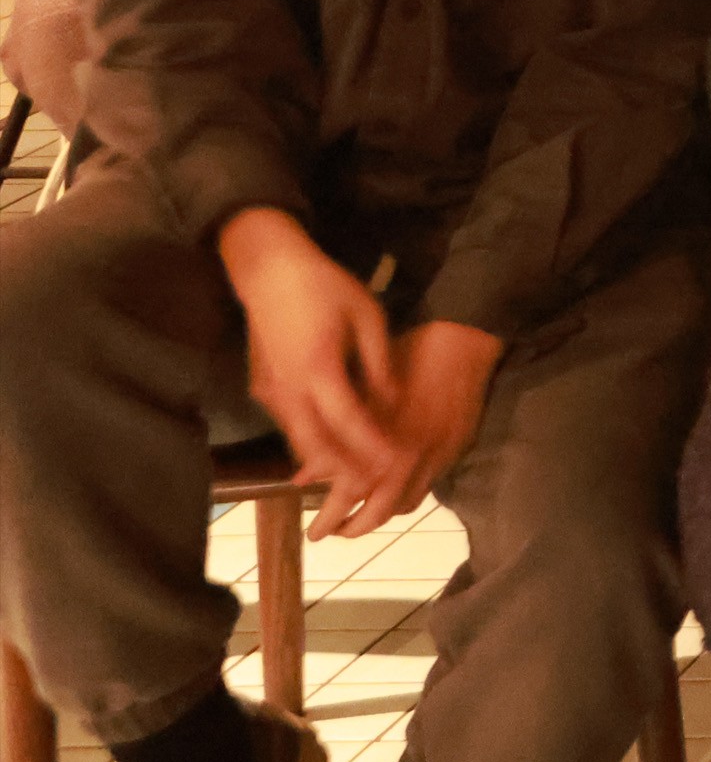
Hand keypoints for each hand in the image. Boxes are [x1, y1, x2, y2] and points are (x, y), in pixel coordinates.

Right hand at [216, 209, 411, 515]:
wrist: (269, 270)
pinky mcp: (262, 386)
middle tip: (372, 491)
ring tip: (354, 481)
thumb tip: (394, 399)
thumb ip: (379, 363)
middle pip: (316, 444)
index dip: (371, 447)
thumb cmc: (325, 287)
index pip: (348, 422)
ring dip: (324, 462)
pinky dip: (309, 441)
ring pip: (298, 439)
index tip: (395, 464)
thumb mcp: (367, 316)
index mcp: (318, 370)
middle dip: (344, 471)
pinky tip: (328, 452)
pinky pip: (289, 423)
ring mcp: (271, 390)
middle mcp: (289, 388)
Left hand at [334, 323, 503, 535]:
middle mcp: (408, 462)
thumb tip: (302, 477)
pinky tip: (392, 488)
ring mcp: (435, 458)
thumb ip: (332, 442)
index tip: (314, 532)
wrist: (463, 343)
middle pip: (378, 514)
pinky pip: (427, 486)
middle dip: (352, 529)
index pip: (350, 499)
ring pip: (404, 505)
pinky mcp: (454, 451)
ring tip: (360, 516)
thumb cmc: (404, 358)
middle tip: (332, 532)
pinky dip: (405, 496)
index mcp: (381, 447)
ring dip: (380, 516)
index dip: (329, 519)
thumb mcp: (359, 396)